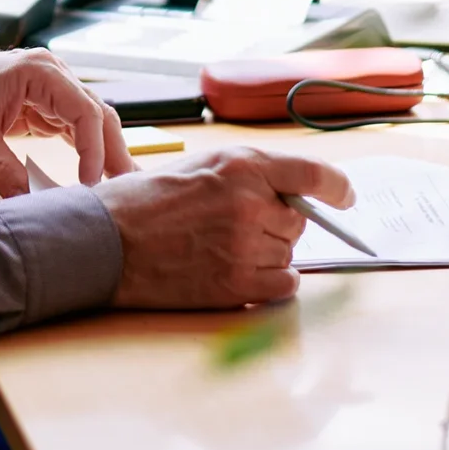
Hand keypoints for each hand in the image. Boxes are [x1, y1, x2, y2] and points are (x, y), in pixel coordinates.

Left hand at [0, 42, 136, 196]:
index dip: (93, 149)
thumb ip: (1, 169)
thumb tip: (29, 203)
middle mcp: (52, 73)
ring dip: (105, 152)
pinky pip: (74, 126)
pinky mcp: (43, 103)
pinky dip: (87, 149)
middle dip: (113, 152)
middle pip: (98, 114)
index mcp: (38, 71)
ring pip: (91, 120)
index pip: (84, 110)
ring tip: (121, 187)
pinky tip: (97, 174)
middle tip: (127, 190)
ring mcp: (50, 87)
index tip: (89, 184)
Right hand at [95, 147, 354, 309]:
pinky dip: (271, 283)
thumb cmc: (140, 203)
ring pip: (289, 253)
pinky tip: (237, 273)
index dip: (336, 186)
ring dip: (267, 253)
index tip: (344, 196)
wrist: (104, 242)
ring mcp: (247, 245)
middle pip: (297, 220)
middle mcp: (252, 202)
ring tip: (220, 249)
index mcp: (241, 164)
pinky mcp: (240, 284)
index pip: (312, 173)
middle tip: (231, 227)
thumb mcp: (196, 168)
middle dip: (275, 224)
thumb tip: (288, 195)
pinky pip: (285, 284)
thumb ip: (244, 176)